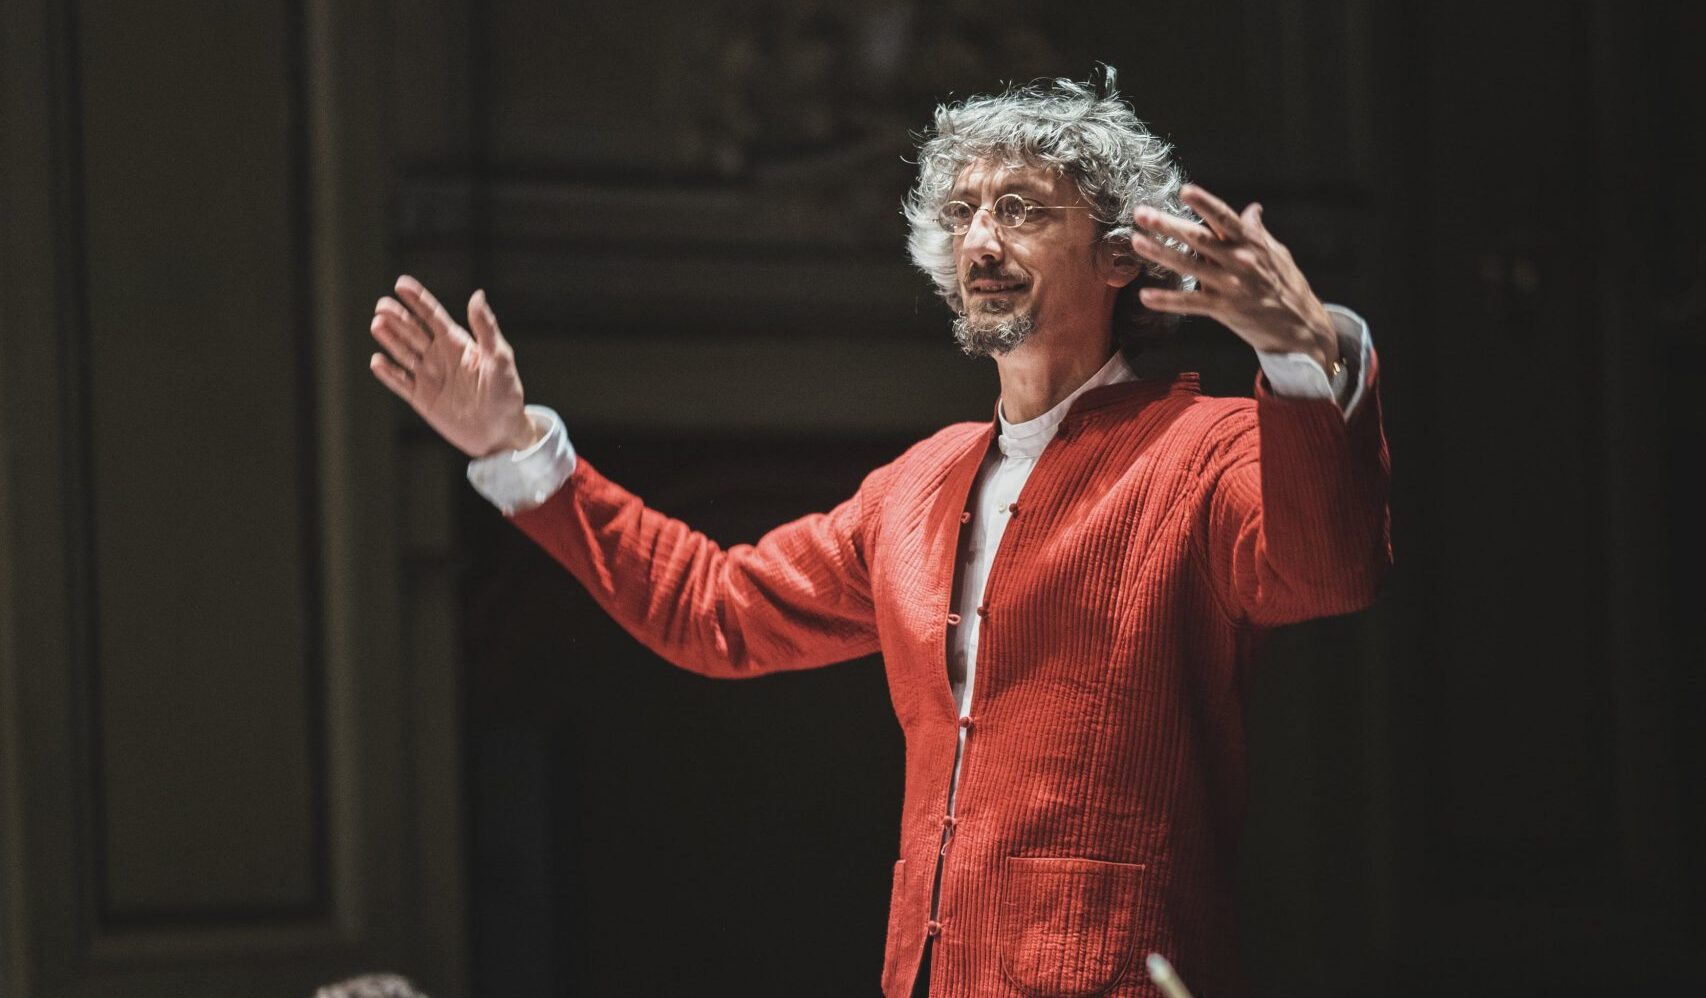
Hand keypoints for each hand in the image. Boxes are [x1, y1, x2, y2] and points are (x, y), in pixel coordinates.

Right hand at [368, 275, 538, 456]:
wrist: (502, 432)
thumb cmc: (507, 393)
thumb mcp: (500, 358)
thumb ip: (486, 329)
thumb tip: (477, 295)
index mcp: (458, 344)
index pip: (433, 316)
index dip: (418, 300)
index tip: (401, 283)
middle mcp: (440, 357)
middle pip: (414, 332)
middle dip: (398, 318)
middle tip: (382, 305)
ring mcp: (430, 378)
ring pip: (404, 353)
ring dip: (390, 339)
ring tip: (377, 324)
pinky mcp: (423, 399)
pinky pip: (401, 383)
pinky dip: (389, 373)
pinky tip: (377, 361)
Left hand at [1128, 184, 1338, 373]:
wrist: (1302, 326)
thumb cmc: (1288, 285)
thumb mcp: (1276, 253)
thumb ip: (1257, 232)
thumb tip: (1253, 209)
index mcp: (1251, 243)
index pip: (1224, 218)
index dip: (1205, 203)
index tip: (1185, 190)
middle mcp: (1239, 261)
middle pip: (1198, 238)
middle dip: (1167, 225)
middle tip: (1142, 213)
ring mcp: (1230, 286)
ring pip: (1189, 267)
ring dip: (1160, 254)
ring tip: (1137, 241)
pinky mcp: (1224, 309)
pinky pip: (1190, 303)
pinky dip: (1166, 301)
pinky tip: (1145, 295)